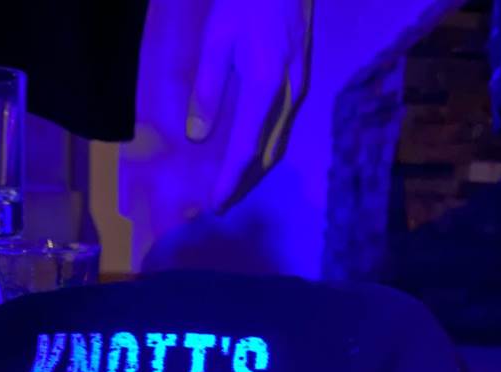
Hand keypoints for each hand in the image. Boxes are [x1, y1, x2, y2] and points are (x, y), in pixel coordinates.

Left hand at [186, 0, 312, 212]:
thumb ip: (208, 88)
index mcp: (265, 85)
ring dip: (258, 167)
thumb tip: (197, 138)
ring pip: (280, 140)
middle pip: (268, 153)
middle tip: (224, 203)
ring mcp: (301, 84)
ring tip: (237, 184)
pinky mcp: (302, 76)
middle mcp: (289, 93)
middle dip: (245, 181)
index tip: (215, 204)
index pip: (245, 148)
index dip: (230, 180)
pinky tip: (256, 150)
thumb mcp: (218, 37)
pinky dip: (268, 146)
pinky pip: (285, 124)